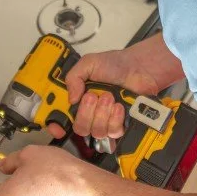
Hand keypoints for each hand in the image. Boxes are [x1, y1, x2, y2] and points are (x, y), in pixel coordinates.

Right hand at [52, 34, 182, 139]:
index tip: (58, 127)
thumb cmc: (116, 64)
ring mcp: (104, 119)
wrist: (140, 69)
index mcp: (78, 98)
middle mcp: (89, 112)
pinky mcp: (119, 124)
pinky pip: (113, 132)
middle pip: (79, 128)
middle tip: (94, 97)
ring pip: (96, 132)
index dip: (56, 125)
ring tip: (110, 97)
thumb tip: (70, 99)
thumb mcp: (89, 63)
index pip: (61, 117)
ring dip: (103, 114)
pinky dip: (115, 119)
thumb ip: (74, 77)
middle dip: (86, 113)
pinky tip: (119, 106)